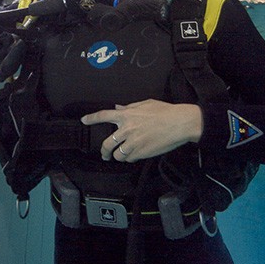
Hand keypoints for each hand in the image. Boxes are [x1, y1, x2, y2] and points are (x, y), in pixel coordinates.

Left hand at [81, 99, 203, 162]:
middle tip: (105, 153)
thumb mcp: (145, 104)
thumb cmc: (165, 112)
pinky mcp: (141, 153)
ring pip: (118, 155)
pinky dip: (131, 158)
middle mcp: (127, 129)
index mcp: (127, 115)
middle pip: (106, 144)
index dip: (91, 118)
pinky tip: (136, 154)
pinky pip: (130, 159)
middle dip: (104, 151)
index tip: (84, 121)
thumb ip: (129, 107)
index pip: (103, 115)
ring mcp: (133, 143)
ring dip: (119, 156)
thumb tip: (118, 108)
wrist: (180, 123)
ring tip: (123, 154)